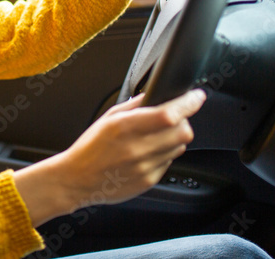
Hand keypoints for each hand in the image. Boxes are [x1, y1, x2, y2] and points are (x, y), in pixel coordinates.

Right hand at [13, 88, 205, 224]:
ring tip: (155, 137)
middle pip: (182, 131)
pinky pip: (169, 162)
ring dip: (174, 138)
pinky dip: (164, 154)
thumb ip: (134, 105)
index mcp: (125, 127)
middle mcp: (137, 148)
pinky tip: (147, 153)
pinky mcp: (149, 181)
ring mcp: (145, 167)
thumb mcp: (107, 118)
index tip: (196, 97)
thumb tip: (156, 94)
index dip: (188, 103)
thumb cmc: (90, 148)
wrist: (78, 179)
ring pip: (179, 147)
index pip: (169, 114)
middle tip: (174, 118)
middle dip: (183, 121)